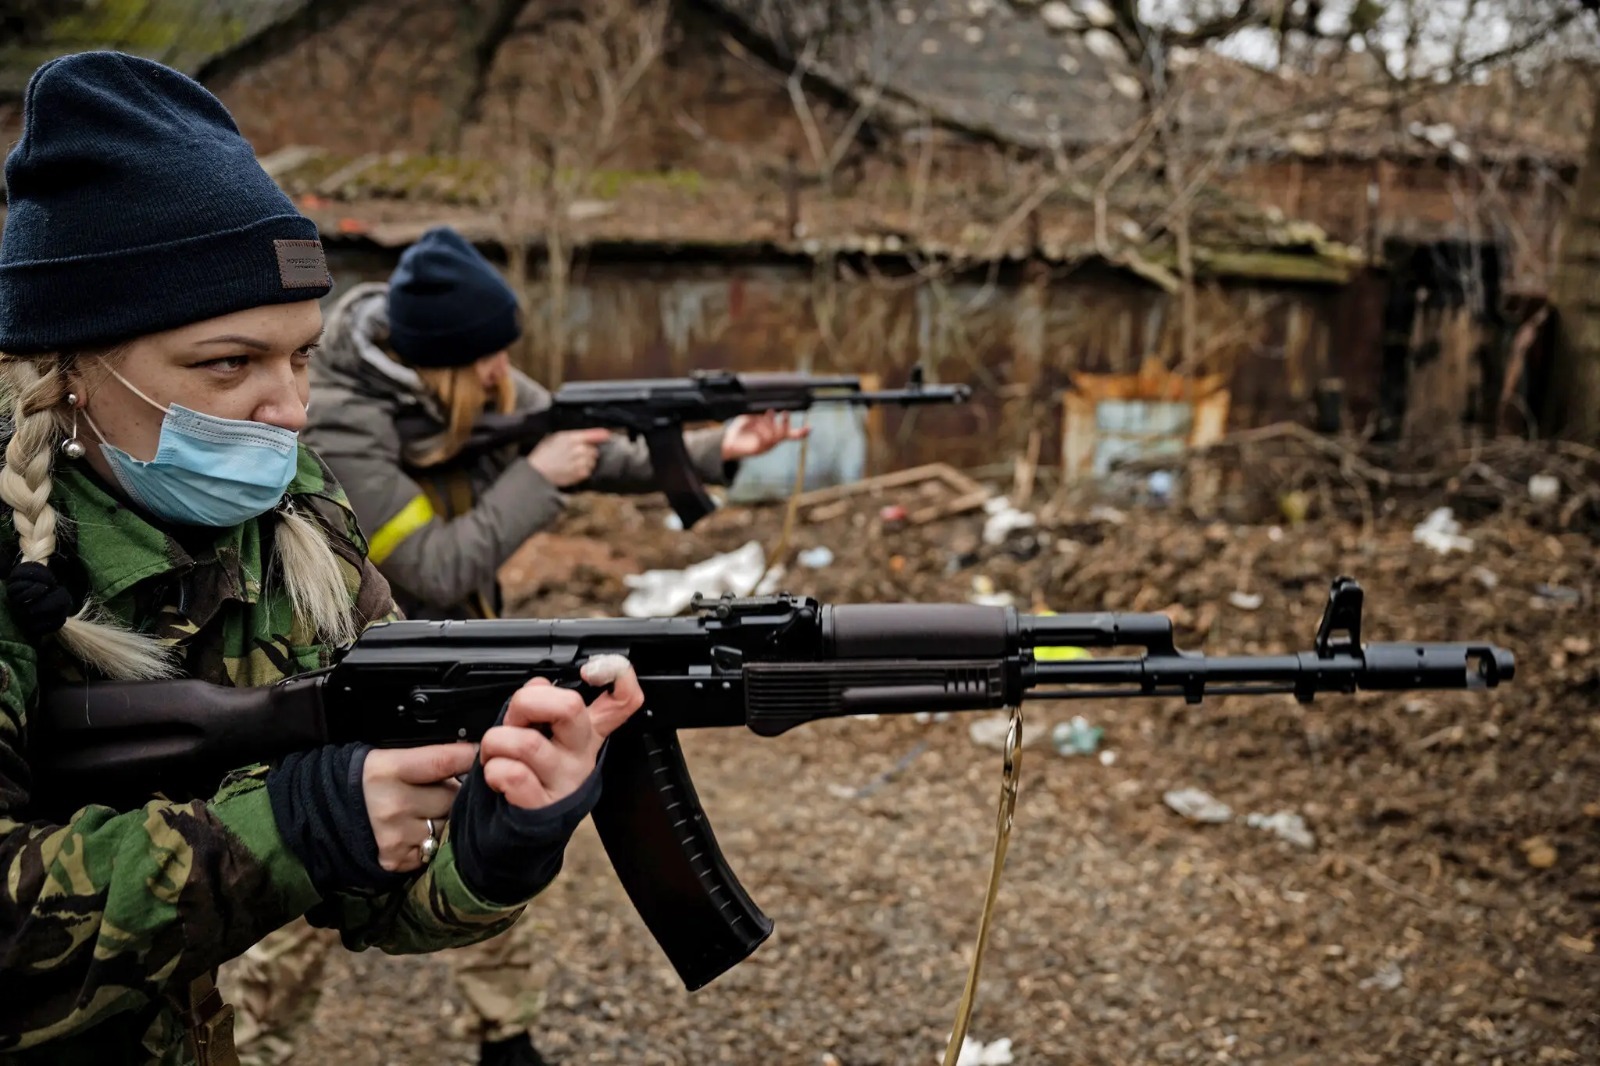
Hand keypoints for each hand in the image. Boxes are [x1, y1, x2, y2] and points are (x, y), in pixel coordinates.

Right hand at [362, 743, 475, 871]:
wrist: (326, 814)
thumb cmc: (366, 781)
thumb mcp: (390, 759)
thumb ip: (430, 760)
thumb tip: (472, 757)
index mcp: (390, 770)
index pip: (445, 761)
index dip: (470, 758)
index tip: (486, 756)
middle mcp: (393, 804)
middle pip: (452, 797)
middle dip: (454, 793)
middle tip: (441, 790)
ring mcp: (396, 836)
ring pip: (448, 825)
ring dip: (446, 819)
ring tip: (425, 812)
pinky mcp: (397, 860)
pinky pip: (434, 848)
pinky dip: (432, 841)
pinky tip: (416, 832)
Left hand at [479, 655, 644, 808]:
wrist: (515, 832)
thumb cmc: (525, 775)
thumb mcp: (540, 735)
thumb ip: (541, 705)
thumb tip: (539, 684)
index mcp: (586, 730)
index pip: (624, 699)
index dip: (616, 675)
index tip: (591, 670)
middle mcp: (582, 753)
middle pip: (570, 707)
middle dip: (526, 702)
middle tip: (515, 718)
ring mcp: (565, 781)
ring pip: (527, 742)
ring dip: (497, 741)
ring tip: (495, 752)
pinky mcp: (543, 806)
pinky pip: (512, 774)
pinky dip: (493, 769)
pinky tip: (497, 776)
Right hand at [527, 428, 610, 486]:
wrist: (538, 472)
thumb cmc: (544, 455)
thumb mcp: (555, 438)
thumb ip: (572, 436)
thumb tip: (585, 436)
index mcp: (572, 437)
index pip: (593, 434)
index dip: (601, 434)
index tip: (607, 435)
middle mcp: (579, 449)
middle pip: (594, 450)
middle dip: (588, 452)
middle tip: (576, 455)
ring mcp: (581, 462)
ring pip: (592, 461)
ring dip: (587, 462)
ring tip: (573, 463)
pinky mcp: (581, 474)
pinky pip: (589, 471)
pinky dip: (583, 471)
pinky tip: (573, 470)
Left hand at [721, 411, 808, 460]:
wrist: (726, 442)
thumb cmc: (740, 429)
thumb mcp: (750, 417)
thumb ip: (760, 413)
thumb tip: (769, 409)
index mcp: (774, 434)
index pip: (791, 434)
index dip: (801, 432)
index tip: (810, 428)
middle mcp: (772, 441)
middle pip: (785, 435)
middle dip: (786, 424)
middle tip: (785, 413)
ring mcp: (766, 446)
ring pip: (775, 436)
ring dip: (772, 424)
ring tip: (769, 412)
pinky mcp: (758, 449)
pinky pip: (763, 439)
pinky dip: (761, 430)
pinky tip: (757, 424)